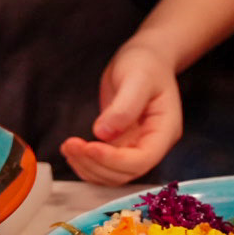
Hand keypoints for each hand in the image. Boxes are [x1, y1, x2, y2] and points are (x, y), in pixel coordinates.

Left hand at [59, 44, 183, 184]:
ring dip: (88, 167)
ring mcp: (137, 147)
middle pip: (127, 172)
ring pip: (114, 175)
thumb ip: (124, 107)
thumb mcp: (137, 78)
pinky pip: (105, 166)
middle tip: (71, 144)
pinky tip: (74, 151)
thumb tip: (103, 133)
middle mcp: (153, 144)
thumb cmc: (146, 64)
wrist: (144, 59)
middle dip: (96, 163)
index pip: (143, 159)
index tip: (90, 147)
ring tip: (68, 146)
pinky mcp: (121, 145)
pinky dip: (87, 165)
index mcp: (165, 130)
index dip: (115, 159)